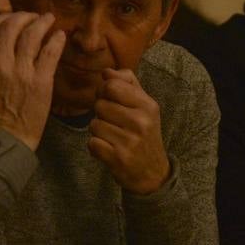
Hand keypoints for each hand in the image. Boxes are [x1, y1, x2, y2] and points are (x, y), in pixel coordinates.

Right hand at [0, 13, 65, 151]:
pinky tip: (59, 35)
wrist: (1, 139)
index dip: (5, 18)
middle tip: (34, 16)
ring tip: (49, 19)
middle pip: (12, 25)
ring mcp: (21, 71)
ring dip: (42, 22)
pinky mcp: (40, 81)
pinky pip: (50, 52)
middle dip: (24, 16)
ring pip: (32, 34)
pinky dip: (56, 40)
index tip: (14, 19)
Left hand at [89, 69, 169, 193]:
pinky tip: (108, 150)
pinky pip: (92, 143)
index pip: (111, 85)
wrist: (152, 173)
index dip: (104, 91)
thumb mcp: (144, 106)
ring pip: (94, 124)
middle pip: (100, 104)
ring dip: (98, 132)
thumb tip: (106, 71)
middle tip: (114, 124)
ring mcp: (130, 141)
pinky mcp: (118, 158)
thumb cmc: (144, 134)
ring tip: (113, 138)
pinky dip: (96, 147)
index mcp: (148, 105)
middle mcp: (141, 121)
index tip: (110, 101)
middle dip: (101, 114)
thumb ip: (127, 84)